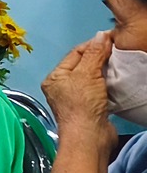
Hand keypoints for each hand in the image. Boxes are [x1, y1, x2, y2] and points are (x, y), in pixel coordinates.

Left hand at [43, 34, 119, 153]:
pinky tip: (116, 79)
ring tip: (118, 64)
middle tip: (116, 51)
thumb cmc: (82, 106)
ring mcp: (75, 97)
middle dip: (100, 57)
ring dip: (105, 70)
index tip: (110, 39)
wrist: (90, 136)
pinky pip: (99, 88)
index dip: (93, 45)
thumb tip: (101, 35)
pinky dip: (107, 82)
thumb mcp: (87, 74)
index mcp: (55, 77)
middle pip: (84, 64)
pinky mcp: (89, 106)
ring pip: (92, 76)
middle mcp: (62, 87)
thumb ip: (94, 54)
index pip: (75, 53)